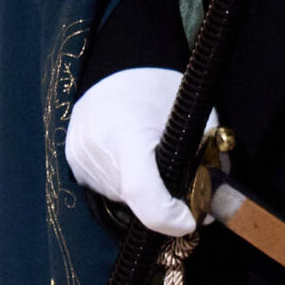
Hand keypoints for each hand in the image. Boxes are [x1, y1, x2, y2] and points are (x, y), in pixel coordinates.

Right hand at [64, 67, 217, 236]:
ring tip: (151, 160)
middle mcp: (98, 148)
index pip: (143, 192)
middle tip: (180, 187)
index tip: (190, 220)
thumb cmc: (159, 88)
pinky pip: (105, 186)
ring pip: (119, 197)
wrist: (116, 65)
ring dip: (141, 193)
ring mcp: (80, 156)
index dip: (169, 217)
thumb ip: (206, 158)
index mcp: (128, 132)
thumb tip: (212, 204)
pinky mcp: (72, 160)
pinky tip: (131, 156)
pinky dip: (124, 181)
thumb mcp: (193, 116)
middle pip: (134, 199)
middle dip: (161, 202)